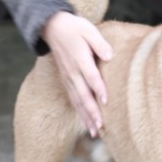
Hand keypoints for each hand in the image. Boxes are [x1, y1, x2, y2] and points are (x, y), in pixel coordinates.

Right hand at [41, 11, 111, 136]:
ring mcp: (68, 78)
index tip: (106, 102)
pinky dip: (81, 114)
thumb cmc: (74, 28)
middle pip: (83, 95)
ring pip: (78, 102)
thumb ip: (99, 43)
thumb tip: (110, 55)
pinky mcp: (66, 82)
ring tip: (96, 132)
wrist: (52, 28)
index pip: (90, 76)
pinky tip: (88, 125)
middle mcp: (72, 72)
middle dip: (92, 112)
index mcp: (79, 59)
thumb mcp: (88, 30)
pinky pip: (74, 100)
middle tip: (102, 127)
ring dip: (86, 118)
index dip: (98, 89)